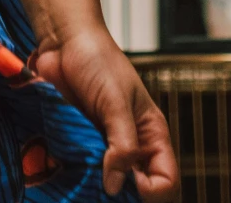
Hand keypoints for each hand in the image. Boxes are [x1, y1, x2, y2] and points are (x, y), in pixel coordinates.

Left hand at [36, 25, 180, 199]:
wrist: (64, 42)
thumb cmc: (98, 60)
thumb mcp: (115, 102)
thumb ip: (121, 145)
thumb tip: (115, 187)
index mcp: (151, 134)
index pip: (166, 180)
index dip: (152, 190)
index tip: (129, 185)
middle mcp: (131, 145)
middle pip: (137, 188)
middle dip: (122, 194)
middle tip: (101, 188)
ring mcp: (105, 147)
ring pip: (109, 184)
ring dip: (96, 186)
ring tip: (82, 177)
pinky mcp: (80, 145)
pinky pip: (83, 171)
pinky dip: (77, 175)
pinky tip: (67, 170)